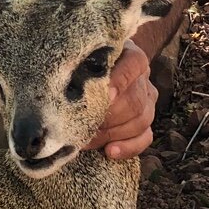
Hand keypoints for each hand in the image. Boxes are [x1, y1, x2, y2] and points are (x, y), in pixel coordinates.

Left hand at [84, 41, 155, 160]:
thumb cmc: (88, 61)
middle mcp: (143, 79)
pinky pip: (145, 137)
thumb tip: (60, 84)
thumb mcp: (85, 56)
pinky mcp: (146, 121)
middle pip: (134, 101)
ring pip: (141, 121)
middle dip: (107, 117)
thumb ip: (80, 64)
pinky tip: (109, 151)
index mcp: (131, 56)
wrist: (101, 66)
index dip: (121, 81)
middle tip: (82, 125)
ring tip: (86, 139)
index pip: (133, 65)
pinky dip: (128, 147)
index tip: (107, 95)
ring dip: (111, 133)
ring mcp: (148, 101)